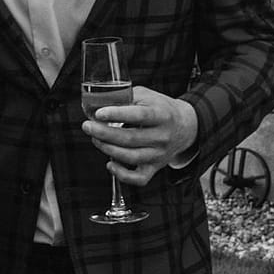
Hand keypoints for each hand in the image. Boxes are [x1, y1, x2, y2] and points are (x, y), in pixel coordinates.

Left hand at [82, 87, 199, 185]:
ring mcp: (159, 154)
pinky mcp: (155, 167)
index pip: (139, 115)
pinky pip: (138, 178)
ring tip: (95, 139)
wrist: (185, 126)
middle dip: (104, 133)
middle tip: (87, 126)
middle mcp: (162, 136)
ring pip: (131, 157)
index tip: (99, 113)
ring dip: (108, 149)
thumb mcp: (146, 95)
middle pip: (130, 139)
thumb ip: (125, 98)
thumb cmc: (160, 108)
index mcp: (161, 115)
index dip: (117, 115)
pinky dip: (122, 175)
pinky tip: (110, 164)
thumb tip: (97, 103)